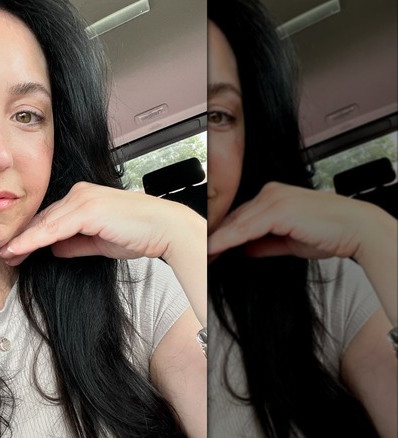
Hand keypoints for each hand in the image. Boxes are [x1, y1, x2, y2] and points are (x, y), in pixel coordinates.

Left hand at [0, 181, 206, 325]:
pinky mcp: (87, 209)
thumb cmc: (139, 233)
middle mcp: (79, 193)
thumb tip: (53, 249)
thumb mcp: (99, 242)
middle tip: (2, 253)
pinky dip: (34, 240)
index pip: (50, 218)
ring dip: (22, 240)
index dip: (30, 235)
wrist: (164, 229)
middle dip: (21, 237)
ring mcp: (82, 199)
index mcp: (82, 198)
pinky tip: (19, 249)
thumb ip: (74, 244)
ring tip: (4, 254)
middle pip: (43, 218)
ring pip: (44, 223)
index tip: (13, 250)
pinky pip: (53, 228)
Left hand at [208, 182, 382, 260]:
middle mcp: (270, 193)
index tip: (206, 249)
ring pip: (235, 223)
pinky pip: (244, 228)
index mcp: (274, 197)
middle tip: (195, 255)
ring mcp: (273, 198)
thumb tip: (244, 250)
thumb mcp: (290, 242)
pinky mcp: (277, 209)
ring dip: (214, 240)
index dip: (221, 234)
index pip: (239, 217)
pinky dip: (226, 240)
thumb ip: (264, 244)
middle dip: (213, 237)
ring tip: (198, 256)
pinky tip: (213, 250)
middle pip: (233, 218)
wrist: (359, 230)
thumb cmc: (333, 234)